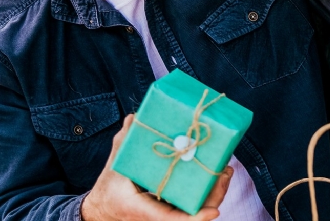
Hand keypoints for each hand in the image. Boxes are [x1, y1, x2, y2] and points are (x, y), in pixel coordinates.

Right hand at [81, 115, 233, 220]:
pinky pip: (193, 205)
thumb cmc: (109, 188)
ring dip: (215, 193)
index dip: (194, 218)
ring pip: (196, 211)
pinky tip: (217, 174)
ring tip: (226, 171)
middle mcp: (157, 217)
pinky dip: (207, 192)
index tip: (214, 212)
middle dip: (214, 196)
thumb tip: (134, 118)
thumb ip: (124, 142)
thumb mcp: (115, 165)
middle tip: (226, 172)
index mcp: (141, 210)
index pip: (170, 219)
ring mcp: (166, 215)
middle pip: (192, 216)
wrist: (104, 208)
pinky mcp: (172, 210)